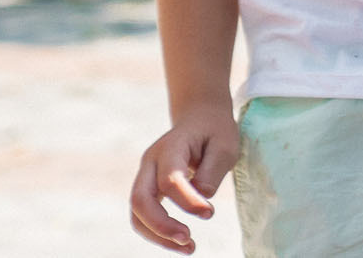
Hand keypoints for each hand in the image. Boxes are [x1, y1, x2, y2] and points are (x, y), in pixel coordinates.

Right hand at [128, 106, 238, 251]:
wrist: (200, 117)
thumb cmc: (215, 131)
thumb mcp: (224, 145)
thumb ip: (212, 172)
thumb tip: (201, 200)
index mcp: (170, 147)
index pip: (170, 180)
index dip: (188, 202)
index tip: (210, 213)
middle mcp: (150, 162)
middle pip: (140, 200)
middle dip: (161, 226)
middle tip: (189, 241)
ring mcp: (145, 175)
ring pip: (137, 212)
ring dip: (158, 235)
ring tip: (189, 248)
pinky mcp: (148, 188)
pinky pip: (144, 214)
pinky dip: (157, 232)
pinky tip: (180, 241)